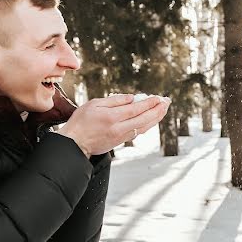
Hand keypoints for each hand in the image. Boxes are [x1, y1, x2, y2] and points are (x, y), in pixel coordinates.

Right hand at [56, 94, 170, 156]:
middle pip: (144, 118)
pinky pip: (138, 132)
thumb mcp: (94, 104)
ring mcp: (121, 136)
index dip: (150, 103)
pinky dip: (147, 125)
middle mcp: (119, 128)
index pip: (137, 108)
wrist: (75, 144)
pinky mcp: (120, 141)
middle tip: (167, 102)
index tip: (159, 98)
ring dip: (156, 118)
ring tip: (164, 109)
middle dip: (158, 110)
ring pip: (144, 127)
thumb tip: (131, 98)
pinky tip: (152, 119)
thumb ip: (114, 100)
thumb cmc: (81, 122)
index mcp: (112, 117)